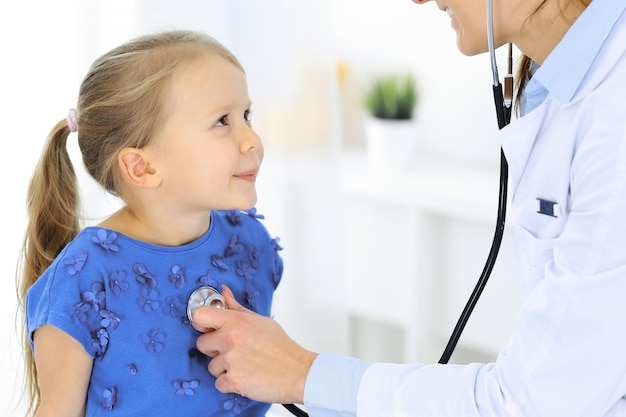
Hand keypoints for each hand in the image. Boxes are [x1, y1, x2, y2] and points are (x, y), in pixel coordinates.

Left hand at [193, 285, 317, 403]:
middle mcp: (230, 338)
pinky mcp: (233, 380)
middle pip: (201, 344)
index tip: (207, 328)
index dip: (201, 323)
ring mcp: (231, 360)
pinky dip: (230, 384)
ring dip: (224, 369)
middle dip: (214, 349)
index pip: (201, 315)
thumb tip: (223, 292)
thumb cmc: (281, 347)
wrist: (297, 371)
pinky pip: (219, 383)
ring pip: (211, 366)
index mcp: (236, 321)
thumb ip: (236, 308)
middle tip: (233, 351)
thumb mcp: (259, 321)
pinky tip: (245, 377)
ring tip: (244, 365)